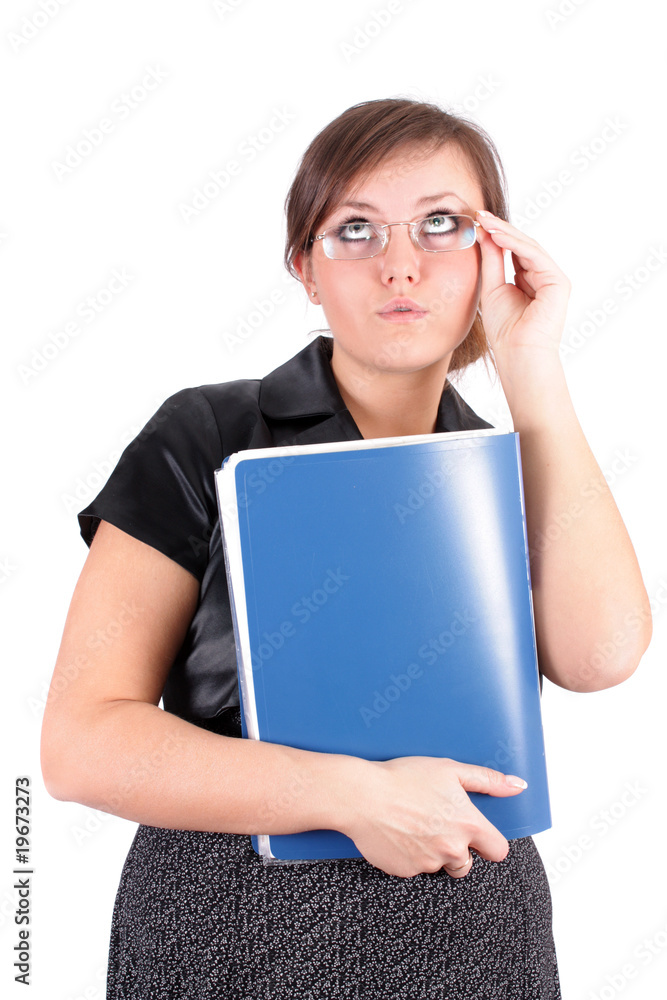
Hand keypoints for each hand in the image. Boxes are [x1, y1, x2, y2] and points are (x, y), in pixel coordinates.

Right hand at [340, 755, 526, 878]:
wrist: (362, 796)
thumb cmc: (404, 778)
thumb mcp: (450, 769)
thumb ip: (487, 780)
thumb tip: (517, 786)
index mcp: (468, 825)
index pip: (498, 850)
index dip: (489, 843)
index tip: (478, 835)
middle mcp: (452, 848)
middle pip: (468, 863)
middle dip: (457, 849)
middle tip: (436, 824)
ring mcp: (429, 863)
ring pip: (440, 865)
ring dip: (433, 852)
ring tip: (414, 825)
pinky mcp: (406, 871)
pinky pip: (415, 868)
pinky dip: (410, 855)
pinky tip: (399, 833)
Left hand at [474, 210, 570, 361]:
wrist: (517, 354)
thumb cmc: (505, 330)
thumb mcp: (492, 288)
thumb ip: (492, 261)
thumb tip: (485, 233)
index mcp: (529, 279)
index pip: (513, 250)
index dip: (495, 235)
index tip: (476, 222)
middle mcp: (543, 276)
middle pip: (521, 245)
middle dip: (499, 228)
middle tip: (479, 213)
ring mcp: (553, 278)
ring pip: (528, 247)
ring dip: (505, 232)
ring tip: (485, 220)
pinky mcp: (558, 282)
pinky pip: (534, 256)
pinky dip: (515, 244)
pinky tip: (497, 235)